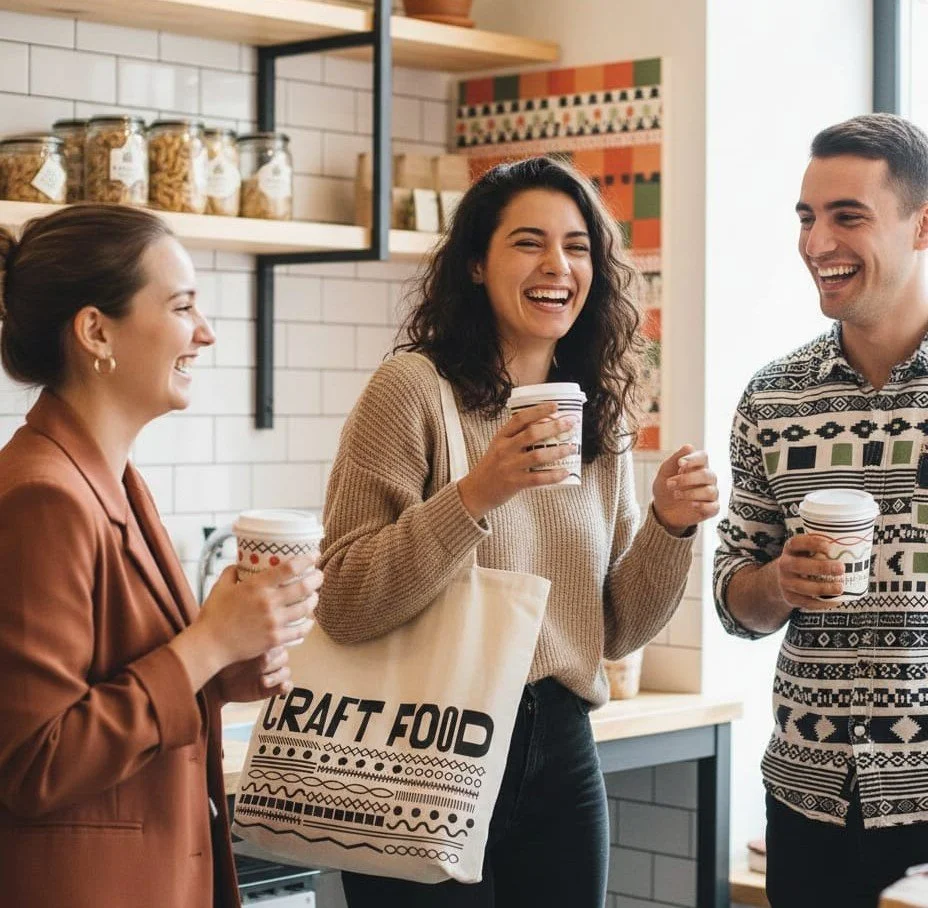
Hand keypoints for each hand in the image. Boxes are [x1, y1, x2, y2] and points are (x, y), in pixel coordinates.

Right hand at [198, 555, 322, 667]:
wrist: (210, 645)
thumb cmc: (213, 615)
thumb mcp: (220, 586)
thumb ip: (231, 572)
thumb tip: (239, 564)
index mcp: (257, 586)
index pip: (290, 568)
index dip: (307, 560)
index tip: (314, 555)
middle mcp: (269, 602)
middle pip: (304, 587)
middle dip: (316, 579)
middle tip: (319, 575)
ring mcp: (274, 621)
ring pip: (305, 608)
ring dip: (314, 600)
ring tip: (314, 596)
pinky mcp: (275, 639)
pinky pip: (300, 630)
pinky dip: (308, 624)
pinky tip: (309, 621)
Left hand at [216, 647, 292, 703]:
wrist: (219, 685)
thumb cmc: (226, 665)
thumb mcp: (234, 653)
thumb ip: (246, 647)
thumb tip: (256, 641)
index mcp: (264, 646)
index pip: (277, 642)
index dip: (272, 648)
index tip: (262, 653)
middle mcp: (271, 658)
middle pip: (283, 657)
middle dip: (272, 663)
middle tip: (261, 664)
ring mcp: (272, 673)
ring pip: (285, 672)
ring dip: (277, 677)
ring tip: (263, 681)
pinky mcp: (273, 688)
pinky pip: (287, 685)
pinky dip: (285, 686)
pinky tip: (279, 686)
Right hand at [457, 402, 578, 519]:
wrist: (476, 491)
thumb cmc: (491, 466)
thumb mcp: (498, 446)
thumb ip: (516, 437)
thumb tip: (545, 426)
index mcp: (501, 437)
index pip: (520, 418)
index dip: (539, 410)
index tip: (555, 406)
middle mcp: (505, 449)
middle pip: (532, 434)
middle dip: (554, 427)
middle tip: (570, 423)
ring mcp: (509, 466)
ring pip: (537, 456)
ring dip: (557, 451)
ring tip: (572, 448)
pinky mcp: (514, 483)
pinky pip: (538, 478)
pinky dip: (553, 475)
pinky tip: (565, 472)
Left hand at [652, 445, 719, 535]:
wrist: (662, 509)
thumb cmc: (665, 487)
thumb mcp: (665, 472)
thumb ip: (675, 459)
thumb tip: (689, 447)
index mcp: (697, 466)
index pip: (703, 457)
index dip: (693, 459)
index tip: (680, 463)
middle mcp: (707, 478)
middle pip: (707, 474)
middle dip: (687, 479)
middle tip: (670, 483)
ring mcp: (710, 493)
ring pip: (710, 491)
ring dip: (691, 493)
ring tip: (675, 495)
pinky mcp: (711, 509)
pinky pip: (714, 507)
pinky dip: (703, 506)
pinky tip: (692, 505)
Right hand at [775, 534, 844, 608]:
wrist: (783, 580)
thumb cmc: (804, 561)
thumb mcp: (806, 551)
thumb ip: (821, 549)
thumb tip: (855, 547)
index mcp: (790, 549)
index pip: (797, 543)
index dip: (812, 544)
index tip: (830, 547)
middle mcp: (784, 564)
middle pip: (799, 565)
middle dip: (821, 567)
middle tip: (841, 568)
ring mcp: (785, 582)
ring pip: (803, 587)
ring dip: (823, 588)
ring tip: (840, 588)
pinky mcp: (789, 598)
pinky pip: (806, 602)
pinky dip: (822, 603)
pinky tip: (835, 601)